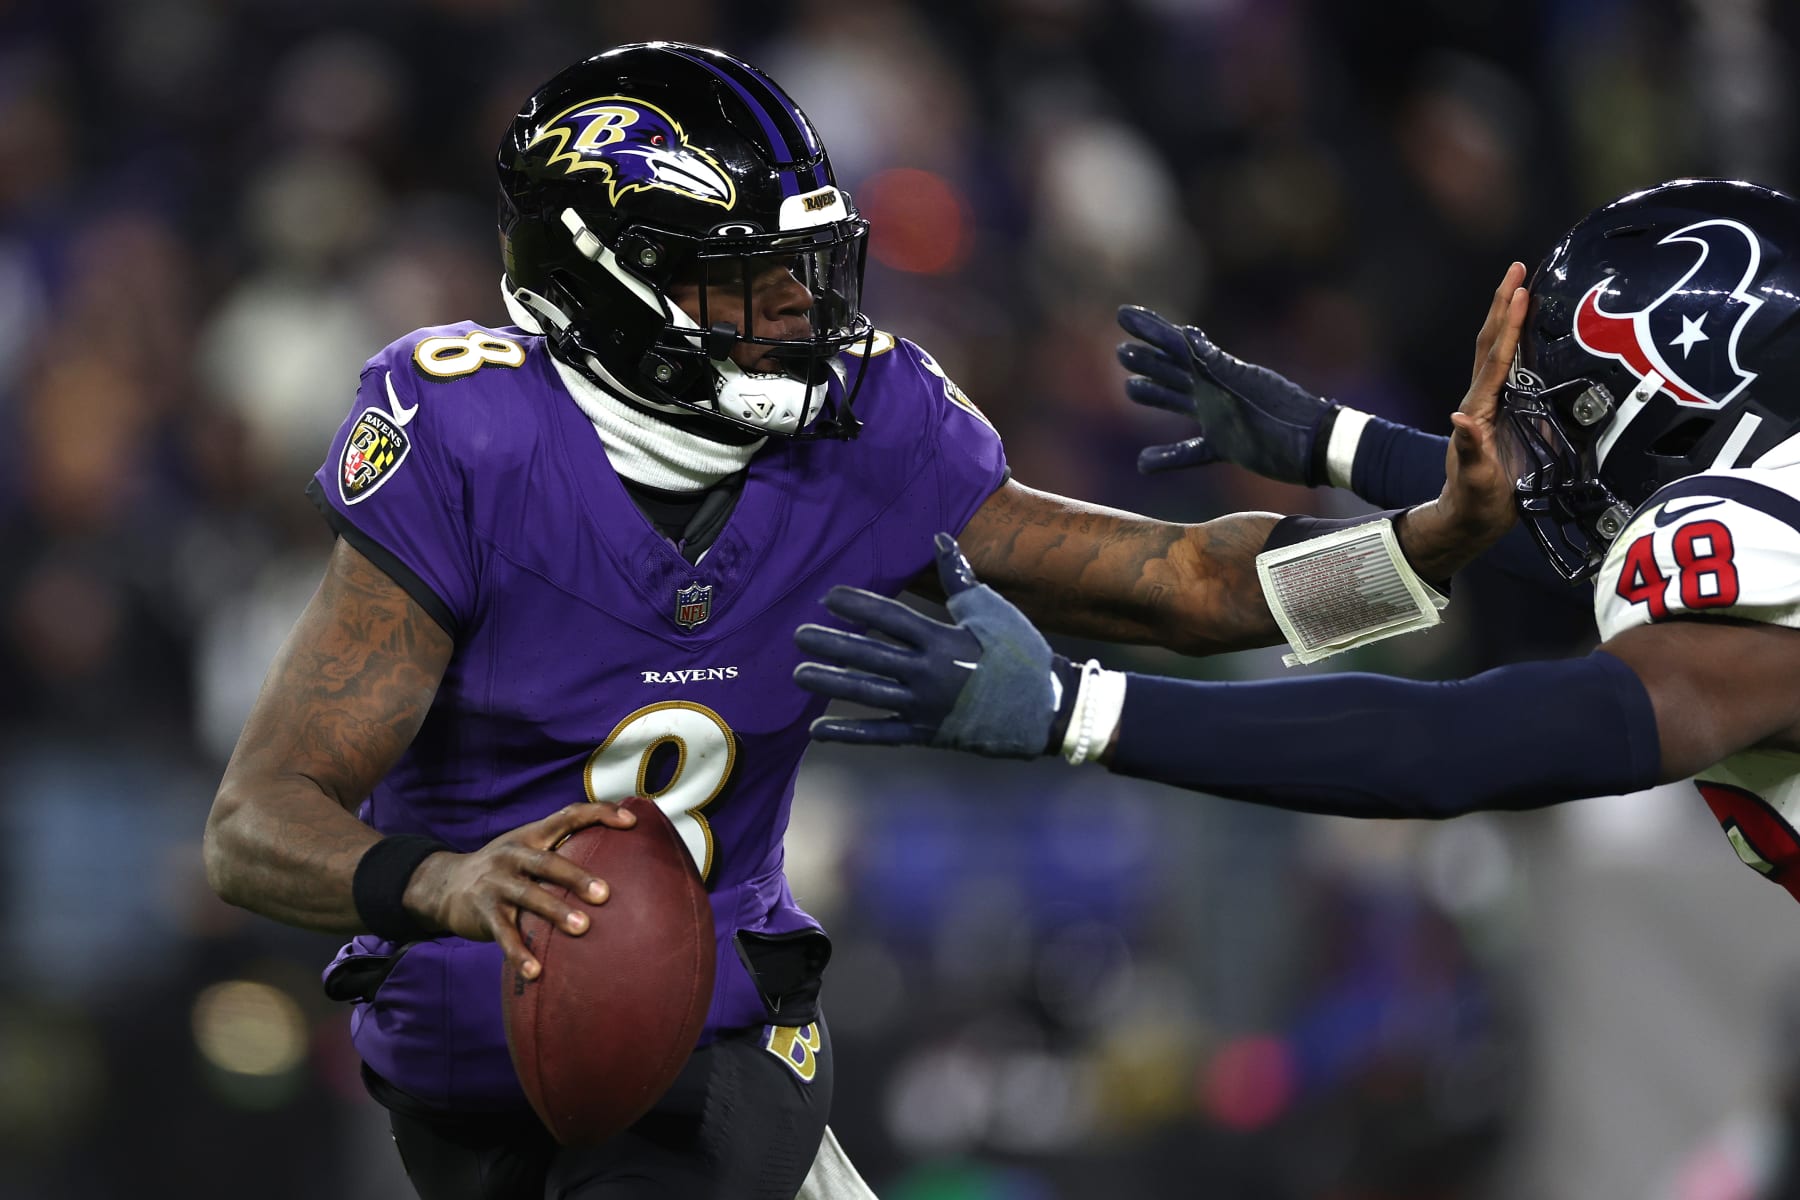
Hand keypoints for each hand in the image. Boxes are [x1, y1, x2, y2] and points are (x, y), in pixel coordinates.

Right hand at [402, 801, 637, 980]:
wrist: (444, 884)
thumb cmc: (504, 870)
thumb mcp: (527, 849)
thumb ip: (561, 850)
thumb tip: (618, 855)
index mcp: (531, 835)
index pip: (568, 815)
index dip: (599, 814)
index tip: (631, 821)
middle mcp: (513, 855)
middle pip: (547, 862)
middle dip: (576, 876)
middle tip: (605, 894)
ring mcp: (497, 883)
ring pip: (528, 896)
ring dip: (555, 912)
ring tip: (582, 929)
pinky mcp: (483, 912)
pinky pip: (504, 934)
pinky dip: (519, 953)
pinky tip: (536, 971)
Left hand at [794, 534, 1059, 757]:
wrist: (1048, 710)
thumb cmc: (1022, 654)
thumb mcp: (993, 611)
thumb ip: (960, 578)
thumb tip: (939, 537)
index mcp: (943, 639)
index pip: (890, 617)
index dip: (857, 605)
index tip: (828, 596)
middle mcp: (929, 673)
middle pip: (869, 654)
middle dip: (831, 643)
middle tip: (798, 634)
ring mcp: (926, 707)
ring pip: (868, 693)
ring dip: (831, 683)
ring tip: (798, 674)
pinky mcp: (927, 734)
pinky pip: (881, 733)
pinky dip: (850, 733)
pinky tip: (817, 730)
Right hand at [1117, 305, 1336, 484]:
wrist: (1318, 447)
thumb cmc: (1283, 419)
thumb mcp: (1245, 389)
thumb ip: (1214, 365)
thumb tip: (1186, 333)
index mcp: (1217, 371)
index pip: (1175, 345)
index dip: (1148, 328)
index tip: (1122, 314)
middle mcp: (1216, 389)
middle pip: (1173, 370)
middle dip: (1147, 360)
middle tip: (1120, 352)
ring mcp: (1222, 416)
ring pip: (1179, 402)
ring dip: (1155, 395)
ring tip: (1129, 388)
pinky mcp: (1228, 444)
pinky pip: (1191, 450)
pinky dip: (1168, 457)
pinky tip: (1144, 464)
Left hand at [1396, 264, 1528, 576]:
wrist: (1469, 519)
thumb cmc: (1476, 503)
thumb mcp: (1476, 481)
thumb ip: (1469, 451)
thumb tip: (1459, 419)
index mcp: (1481, 410)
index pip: (1496, 359)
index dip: (1508, 325)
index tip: (1520, 291)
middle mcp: (1483, 399)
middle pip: (1492, 342)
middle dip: (1503, 304)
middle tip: (1518, 267)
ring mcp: (1492, 403)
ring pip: (1501, 351)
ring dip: (1509, 316)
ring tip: (1525, 283)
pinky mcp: (1504, 412)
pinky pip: (1513, 368)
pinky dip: (1522, 341)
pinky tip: (1536, 329)